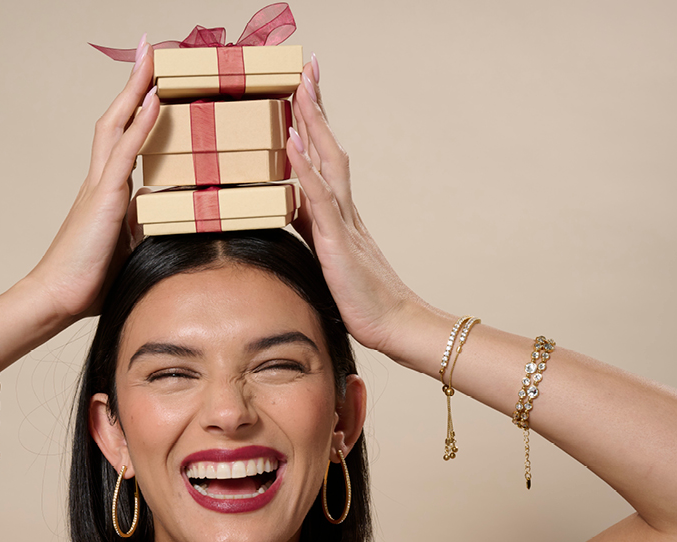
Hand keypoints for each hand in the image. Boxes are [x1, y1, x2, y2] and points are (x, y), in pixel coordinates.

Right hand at [25, 38, 159, 323]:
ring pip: (117, 125)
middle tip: (150, 52)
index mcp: (105, 192)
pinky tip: (155, 101)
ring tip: (153, 60)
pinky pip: (125, 152)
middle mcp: (100, 181)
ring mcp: (99, 186)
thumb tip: (170, 228)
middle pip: (116, 119)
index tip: (152, 84)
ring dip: (136, 90)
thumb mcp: (128, 250)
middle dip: (134, 84)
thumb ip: (144, 232)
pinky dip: (141, 124)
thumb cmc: (89, 281)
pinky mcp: (103, 198)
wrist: (57, 297)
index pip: (122, 139)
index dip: (136, 110)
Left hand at [287, 57, 425, 354]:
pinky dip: (305, 167)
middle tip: (308, 68)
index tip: (307, 90)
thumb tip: (295, 213)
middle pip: (328, 146)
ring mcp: (343, 222)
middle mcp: (344, 209)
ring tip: (301, 87)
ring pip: (326, 161)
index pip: (325, 158)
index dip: (315, 125)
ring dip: (312, 123)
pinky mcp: (338, 241)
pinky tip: (293, 142)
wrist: (395, 325)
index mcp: (340, 214)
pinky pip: (320, 197)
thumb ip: (316, 233)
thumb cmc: (364, 299)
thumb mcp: (332, 260)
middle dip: (315, 107)